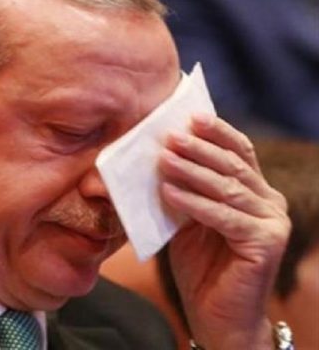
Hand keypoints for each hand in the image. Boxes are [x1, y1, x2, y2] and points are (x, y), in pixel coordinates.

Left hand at [159, 114, 289, 349]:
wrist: (215, 316)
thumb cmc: (200, 266)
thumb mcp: (188, 220)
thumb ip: (185, 191)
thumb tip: (159, 157)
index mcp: (256, 193)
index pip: (240, 153)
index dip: (218, 133)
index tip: (191, 115)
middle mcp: (271, 203)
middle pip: (234, 166)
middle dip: (200, 148)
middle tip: (169, 135)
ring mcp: (272, 223)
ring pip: (228, 188)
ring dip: (193, 171)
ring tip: (164, 158)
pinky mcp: (265, 244)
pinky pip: (224, 217)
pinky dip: (195, 203)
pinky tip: (170, 191)